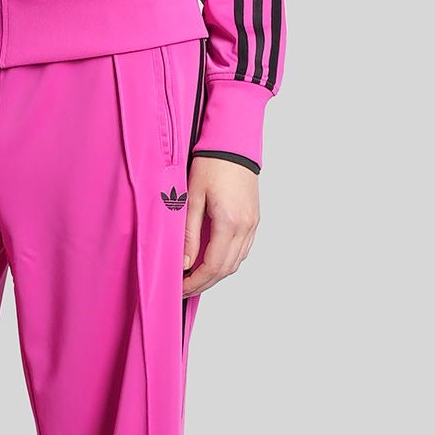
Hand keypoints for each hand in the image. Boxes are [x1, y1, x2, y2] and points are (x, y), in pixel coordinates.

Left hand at [182, 157, 258, 294]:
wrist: (232, 146)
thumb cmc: (211, 165)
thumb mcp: (192, 199)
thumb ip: (189, 234)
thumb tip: (185, 263)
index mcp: (229, 223)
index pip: (213, 266)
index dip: (196, 282)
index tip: (180, 288)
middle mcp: (245, 227)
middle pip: (226, 269)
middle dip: (204, 283)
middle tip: (184, 288)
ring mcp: (253, 224)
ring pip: (236, 262)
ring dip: (216, 274)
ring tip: (195, 278)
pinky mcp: (254, 220)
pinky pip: (243, 250)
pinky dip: (227, 261)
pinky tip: (212, 261)